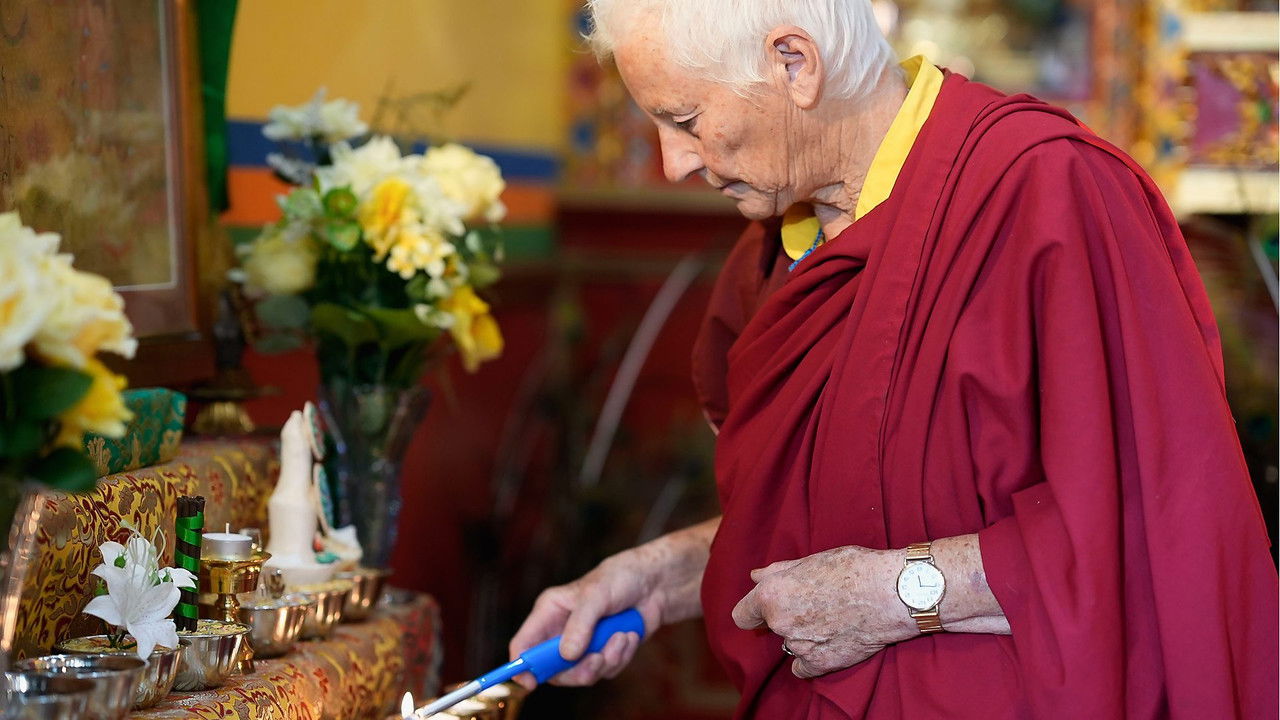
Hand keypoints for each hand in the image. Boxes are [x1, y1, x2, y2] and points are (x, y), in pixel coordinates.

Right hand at [508, 518, 717, 688]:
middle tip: (597, 659)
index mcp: (549, 612)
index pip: (524, 645)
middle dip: (578, 670)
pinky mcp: (604, 653)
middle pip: (553, 670)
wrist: (654, 584)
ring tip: (620, 637)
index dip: (522, 666)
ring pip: (583, 674)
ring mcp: (583, 645)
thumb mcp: (596, 596)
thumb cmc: (620, 578)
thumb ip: (579, 625)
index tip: (530, 682)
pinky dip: (621, 656)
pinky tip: (629, 635)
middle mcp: (562, 632)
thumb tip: (567, 656)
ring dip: (606, 660)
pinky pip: (606, 670)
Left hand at [730, 545, 915, 678]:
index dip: (753, 611)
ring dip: (803, 635)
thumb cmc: (852, 568)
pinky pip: (803, 667)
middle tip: (814, 604)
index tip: (765, 608)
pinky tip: (830, 641)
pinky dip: (812, 658)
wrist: (889, 593)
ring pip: (791, 644)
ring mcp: (799, 646)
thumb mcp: (811, 560)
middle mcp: (780, 622)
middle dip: (785, 617)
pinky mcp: (820, 663)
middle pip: (771, 626)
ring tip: (830, 618)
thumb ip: (778, 571)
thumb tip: (755, 576)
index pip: (742, 615)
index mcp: (772, 595)